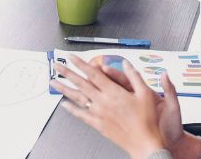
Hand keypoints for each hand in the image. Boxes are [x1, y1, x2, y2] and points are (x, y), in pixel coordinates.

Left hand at [51, 55, 165, 157]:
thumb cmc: (147, 120)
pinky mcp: (98, 124)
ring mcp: (98, 113)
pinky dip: (72, 109)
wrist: (144, 143)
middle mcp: (103, 101)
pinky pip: (81, 115)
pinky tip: (64, 104)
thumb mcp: (145, 94)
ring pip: (78, 98)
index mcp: (114, 92)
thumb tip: (126, 63)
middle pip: (81, 84)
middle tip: (56, 66)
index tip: (71, 57)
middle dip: (67, 73)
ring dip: (64, 89)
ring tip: (54, 83)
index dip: (81, 64)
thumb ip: (134, 76)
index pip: (93, 74)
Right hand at [98, 62, 187, 153]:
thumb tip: (165, 75)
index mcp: (144, 95)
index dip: (114, 74)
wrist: (172, 144)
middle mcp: (135, 101)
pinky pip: (112, 114)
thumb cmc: (173, 127)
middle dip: (101, 79)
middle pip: (115, 87)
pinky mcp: (127, 122)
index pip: (127, 80)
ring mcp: (130, 111)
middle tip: (89, 72)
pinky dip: (101, 109)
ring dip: (98, 93)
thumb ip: (169, 90)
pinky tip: (91, 106)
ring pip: (111, 99)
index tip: (104, 68)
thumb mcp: (172, 107)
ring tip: (85, 86)